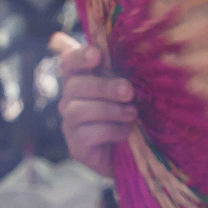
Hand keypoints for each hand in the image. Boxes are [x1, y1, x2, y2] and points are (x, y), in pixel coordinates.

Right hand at [51, 33, 134, 179]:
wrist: (134, 156)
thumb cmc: (130, 115)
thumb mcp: (129, 91)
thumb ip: (124, 72)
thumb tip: (139, 51)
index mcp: (81, 80)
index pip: (69, 62)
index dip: (79, 56)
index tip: (97, 55)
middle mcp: (70, 100)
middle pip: (75, 86)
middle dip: (104, 87)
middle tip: (128, 91)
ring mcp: (70, 125)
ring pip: (79, 110)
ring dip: (109, 110)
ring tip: (132, 114)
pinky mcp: (76, 147)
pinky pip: (87, 134)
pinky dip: (111, 131)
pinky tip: (126, 131)